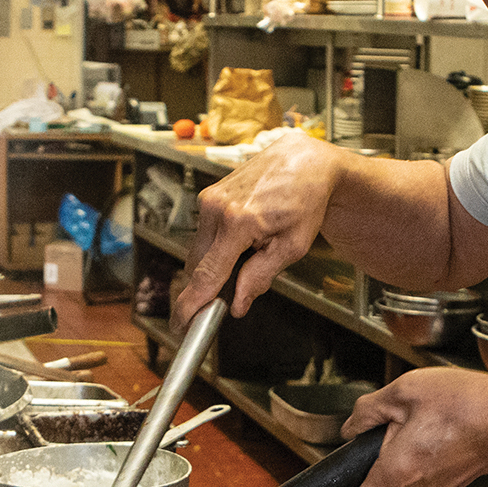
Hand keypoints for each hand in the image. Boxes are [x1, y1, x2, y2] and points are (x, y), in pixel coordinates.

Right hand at [172, 129, 345, 330]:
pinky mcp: (208, 194)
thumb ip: (260, 277)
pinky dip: (220, 243)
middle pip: (198, 266)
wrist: (304, 161)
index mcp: (239, 223)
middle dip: (212, 282)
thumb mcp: (293, 245)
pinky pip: (205, 233)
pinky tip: (246, 234)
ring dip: (219, 260)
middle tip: (237, 288)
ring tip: (254, 247)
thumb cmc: (305, 198)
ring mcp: (209, 199)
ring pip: (200, 250)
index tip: (182, 325)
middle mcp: (217, 208)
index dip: (191, 305)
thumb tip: (237, 302)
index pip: (206, 276)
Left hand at [337, 368, 487, 486]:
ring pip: (400, 482)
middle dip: (381, 458)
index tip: (350, 478)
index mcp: (397, 472)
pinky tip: (441, 436)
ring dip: (404, 457)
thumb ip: (367, 411)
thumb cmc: (467, 404)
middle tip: (403, 428)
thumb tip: (350, 428)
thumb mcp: (405, 390)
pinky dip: (424, 460)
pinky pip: (421, 478)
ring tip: (427, 427)